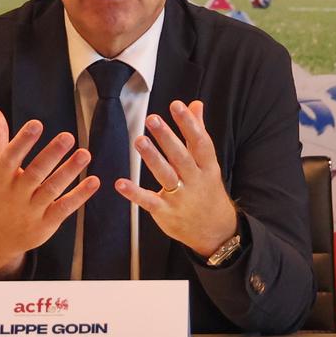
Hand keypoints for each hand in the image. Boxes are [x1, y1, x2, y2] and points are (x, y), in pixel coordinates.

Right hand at [0, 110, 97, 278]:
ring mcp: (31, 210)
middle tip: (68, 137)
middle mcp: (15, 194)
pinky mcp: (46, 223)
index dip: (23, 141)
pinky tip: (93, 181)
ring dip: (69, 171)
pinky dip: (79, 196)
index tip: (36, 124)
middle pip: (35, 173)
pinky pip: (64, 208)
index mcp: (1, 178)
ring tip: (85, 153)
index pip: (11, 157)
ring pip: (52, 189)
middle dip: (51, 155)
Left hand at [115, 99, 238, 259]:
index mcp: (207, 167)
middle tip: (152, 119)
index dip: (189, 124)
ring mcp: (180, 198)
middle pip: (181, 157)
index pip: (200, 142)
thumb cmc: (207, 190)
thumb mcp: (208, 163)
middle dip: (167, 138)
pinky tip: (120, 183)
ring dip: (152, 158)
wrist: (214, 231)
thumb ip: (198, 133)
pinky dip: (134, 193)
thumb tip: (196, 105)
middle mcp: (195, 181)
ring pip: (166, 176)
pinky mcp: (165, 213)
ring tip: (139, 140)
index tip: (177, 105)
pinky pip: (149, 201)